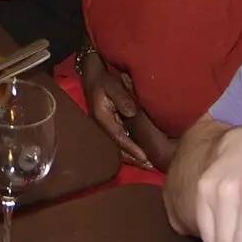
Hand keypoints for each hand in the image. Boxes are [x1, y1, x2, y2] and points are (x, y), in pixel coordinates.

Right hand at [80, 53, 151, 168]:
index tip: (145, 157)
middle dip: (133, 158)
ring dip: (131, 157)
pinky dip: (129, 149)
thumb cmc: (103, 78)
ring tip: (147, 165)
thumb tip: (132, 113)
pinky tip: (139, 153)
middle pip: (117, 148)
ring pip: (117, 147)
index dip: (132, 148)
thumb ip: (121, 97)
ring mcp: (104, 127)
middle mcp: (101, 126)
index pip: (118, 137)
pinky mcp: (107, 125)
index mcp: (101, 117)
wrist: (92, 74)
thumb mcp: (112, 84)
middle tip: (150, 167)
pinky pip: (118, 141)